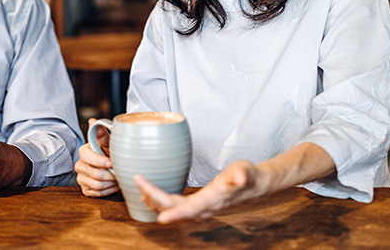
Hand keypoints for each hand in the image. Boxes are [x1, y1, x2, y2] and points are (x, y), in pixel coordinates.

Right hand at [74, 118, 117, 196]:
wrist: (109, 165)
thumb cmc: (109, 152)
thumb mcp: (107, 143)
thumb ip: (101, 134)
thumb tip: (93, 121)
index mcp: (83, 152)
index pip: (88, 157)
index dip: (100, 161)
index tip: (111, 163)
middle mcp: (79, 166)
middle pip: (95, 174)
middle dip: (110, 175)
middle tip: (120, 173)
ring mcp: (81, 178)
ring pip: (97, 185)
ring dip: (111, 183)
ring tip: (119, 178)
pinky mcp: (86, 189)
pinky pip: (97, 193)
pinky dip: (109, 190)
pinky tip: (114, 185)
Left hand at [134, 160, 257, 222]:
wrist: (251, 185)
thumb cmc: (247, 176)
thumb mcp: (246, 171)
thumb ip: (242, 175)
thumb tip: (240, 178)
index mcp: (212, 201)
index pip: (191, 210)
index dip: (176, 214)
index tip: (161, 218)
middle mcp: (202, 209)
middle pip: (173, 208)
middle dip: (153, 196)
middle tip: (138, 180)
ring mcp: (197, 208)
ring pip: (169, 208)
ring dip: (152, 200)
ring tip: (138, 186)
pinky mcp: (194, 204)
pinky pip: (172, 205)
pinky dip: (158, 200)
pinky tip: (148, 193)